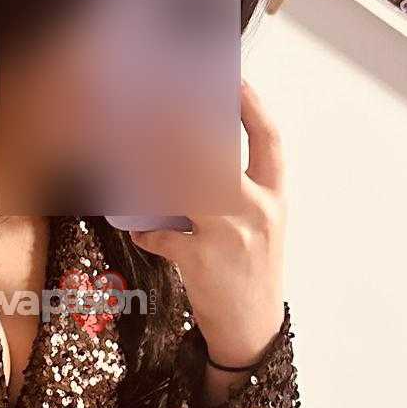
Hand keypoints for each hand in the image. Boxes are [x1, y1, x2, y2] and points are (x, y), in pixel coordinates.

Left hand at [127, 82, 285, 385]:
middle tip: (156, 107)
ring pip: (184, 187)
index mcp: (275, 197)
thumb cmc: (250, 270)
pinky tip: (138, 229)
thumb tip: (189, 155)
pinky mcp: (202, 260)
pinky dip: (144, 229)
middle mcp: (258, 210)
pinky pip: (162, 233)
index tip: (234, 78)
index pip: (269, 140)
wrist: (252, 329)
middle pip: (217, 155)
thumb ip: (237, 190)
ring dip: (152, 173)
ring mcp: (231, 234)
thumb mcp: (259, 226)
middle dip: (183, 128)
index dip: (252, 106)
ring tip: (131, 159)